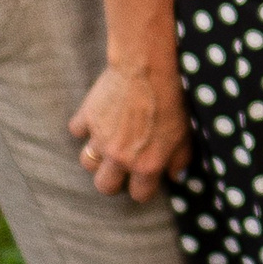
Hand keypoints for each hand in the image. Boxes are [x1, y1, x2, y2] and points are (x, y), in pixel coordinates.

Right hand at [67, 55, 189, 200]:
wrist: (149, 69)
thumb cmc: (172, 100)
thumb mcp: (185, 134)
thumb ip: (180, 159)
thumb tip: (175, 175)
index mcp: (146, 165)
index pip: (138, 195)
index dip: (143, 188)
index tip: (145, 178)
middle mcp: (120, 157)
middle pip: (104, 186)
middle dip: (112, 180)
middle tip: (121, 167)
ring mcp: (100, 138)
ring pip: (87, 162)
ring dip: (96, 156)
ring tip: (107, 145)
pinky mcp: (88, 117)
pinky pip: (76, 130)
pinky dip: (84, 126)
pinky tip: (96, 119)